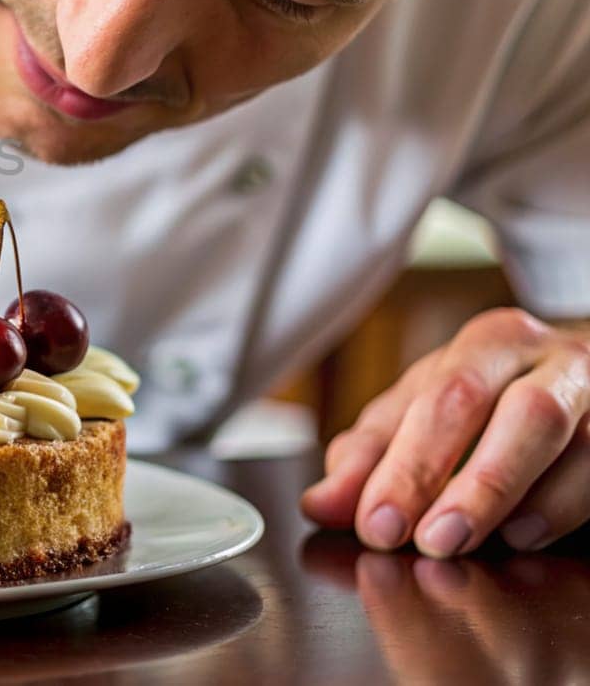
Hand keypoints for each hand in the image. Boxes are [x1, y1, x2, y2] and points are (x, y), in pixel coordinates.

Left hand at [302, 307, 589, 556]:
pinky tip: (530, 533)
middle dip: (472, 484)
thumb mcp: (426, 410)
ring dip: (526, 499)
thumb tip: (320, 504)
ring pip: (582, 444)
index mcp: (491, 343)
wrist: (588, 376)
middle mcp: (556, 360)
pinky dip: (570, 507)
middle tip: (430, 540)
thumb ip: (372, 454)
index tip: (375, 523)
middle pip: (522, 414)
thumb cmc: (496, 396)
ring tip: (480, 541)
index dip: (406, 465)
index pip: (442, 398)